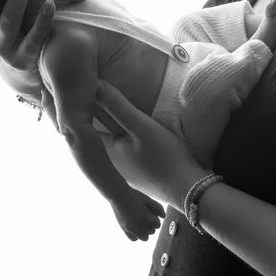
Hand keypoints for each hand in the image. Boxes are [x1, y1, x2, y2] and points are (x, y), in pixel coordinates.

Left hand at [93, 80, 206, 206]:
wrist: (191, 191)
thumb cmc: (166, 158)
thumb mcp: (142, 126)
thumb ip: (117, 106)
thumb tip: (94, 85)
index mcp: (104, 153)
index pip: (85, 125)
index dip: (85, 107)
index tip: (84, 90)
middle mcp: (109, 166)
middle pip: (96, 135)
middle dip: (95, 116)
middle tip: (93, 92)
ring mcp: (122, 174)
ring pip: (109, 144)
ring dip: (108, 128)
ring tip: (106, 107)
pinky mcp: (136, 176)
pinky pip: (121, 153)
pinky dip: (119, 140)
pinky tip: (126, 133)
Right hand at [113, 188, 166, 241]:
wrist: (118, 195)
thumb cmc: (134, 195)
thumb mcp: (147, 199)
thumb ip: (158, 207)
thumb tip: (164, 216)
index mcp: (145, 217)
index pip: (157, 224)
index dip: (156, 218)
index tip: (152, 213)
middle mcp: (138, 225)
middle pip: (152, 231)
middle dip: (151, 224)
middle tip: (146, 216)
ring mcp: (130, 228)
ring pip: (144, 238)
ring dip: (145, 231)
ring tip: (142, 223)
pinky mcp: (124, 229)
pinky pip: (134, 239)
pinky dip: (136, 235)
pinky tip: (136, 227)